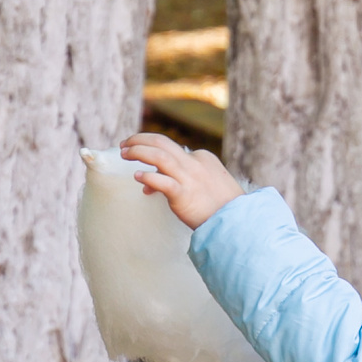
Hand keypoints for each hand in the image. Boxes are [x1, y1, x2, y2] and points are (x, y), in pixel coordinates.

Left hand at [120, 133, 245, 229]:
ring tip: (125, 153)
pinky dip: (148, 177)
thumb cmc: (219, 207)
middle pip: (161, 143)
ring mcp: (189, 178)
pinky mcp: (184, 195)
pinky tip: (138, 177)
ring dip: (138, 152)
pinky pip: (162, 181)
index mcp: (202, 158)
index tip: (142, 166)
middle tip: (124, 145)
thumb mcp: (204, 185)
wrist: (237, 222)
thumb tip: (150, 185)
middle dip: (140, 140)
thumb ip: (180, 180)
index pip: (171, 148)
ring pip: (159, 156)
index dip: (151, 152)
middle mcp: (194, 163)